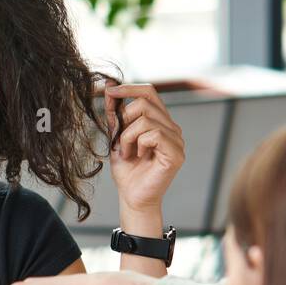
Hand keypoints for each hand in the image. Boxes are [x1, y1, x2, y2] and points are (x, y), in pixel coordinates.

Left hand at [98, 81, 184, 213]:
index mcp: (160, 121)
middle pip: (144, 102)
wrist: (132, 198)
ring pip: (146, 119)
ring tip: (126, 152)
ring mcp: (177, 140)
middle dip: (124, 119)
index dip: (129, 88)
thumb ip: (115, 114)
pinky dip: (138, 144)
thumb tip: (108, 86)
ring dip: (127, 136)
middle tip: (119, 140)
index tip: (109, 91)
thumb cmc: (127, 171)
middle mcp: (172, 127)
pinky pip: (154, 134)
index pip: (149, 92)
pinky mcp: (176, 153)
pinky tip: (137, 156)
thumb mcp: (116, 137)